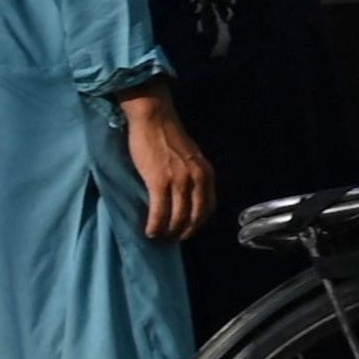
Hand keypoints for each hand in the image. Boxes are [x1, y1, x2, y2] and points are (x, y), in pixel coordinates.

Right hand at [119, 86, 215, 243]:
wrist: (154, 118)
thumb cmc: (167, 137)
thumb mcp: (190, 158)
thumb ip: (191, 176)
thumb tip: (183, 199)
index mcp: (207, 173)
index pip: (208, 208)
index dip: (197, 224)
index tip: (185, 232)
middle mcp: (197, 178)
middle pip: (195, 217)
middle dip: (183, 233)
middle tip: (170, 240)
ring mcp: (179, 180)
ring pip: (177, 217)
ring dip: (167, 232)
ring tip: (158, 237)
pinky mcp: (159, 181)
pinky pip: (159, 211)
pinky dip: (155, 225)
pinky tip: (149, 231)